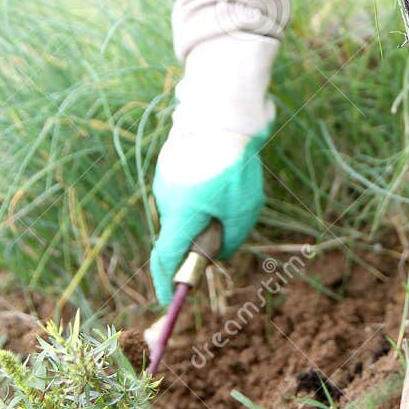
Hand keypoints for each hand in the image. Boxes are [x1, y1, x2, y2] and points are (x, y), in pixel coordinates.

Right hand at [150, 112, 272, 306]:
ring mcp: (165, 177)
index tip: (169, 298)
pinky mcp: (171, 160)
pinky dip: (202, 188)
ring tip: (233, 182)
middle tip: (229, 221)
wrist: (223, 110)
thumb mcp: (243, 210)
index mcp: (179, 215)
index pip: (165, 259)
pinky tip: (223, 168)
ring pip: (185, 207)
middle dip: (201, 235)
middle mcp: (165, 198)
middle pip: (180, 231)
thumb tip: (219, 251)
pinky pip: (186, 185)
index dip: (166, 283)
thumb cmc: (234, 165)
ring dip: (205, 207)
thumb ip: (230, 240)